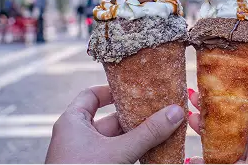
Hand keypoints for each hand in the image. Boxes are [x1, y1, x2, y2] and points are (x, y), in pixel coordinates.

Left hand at [46, 85, 184, 163]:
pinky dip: (133, 152)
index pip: (92, 95)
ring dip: (137, 137)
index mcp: (72, 122)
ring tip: (161, 129)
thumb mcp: (119, 152)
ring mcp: (85, 157)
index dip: (113, 91)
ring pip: (116, 140)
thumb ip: (147, 133)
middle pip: (110, 119)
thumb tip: (175, 112)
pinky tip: (152, 152)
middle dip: (135, 116)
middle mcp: (76, 138)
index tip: (135, 89)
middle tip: (158, 110)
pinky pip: (116, 156)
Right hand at [188, 72, 247, 163]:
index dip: (226, 88)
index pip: (242, 97)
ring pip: (221, 138)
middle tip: (193, 96)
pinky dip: (207, 161)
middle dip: (208, 106)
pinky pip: (224, 163)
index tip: (211, 76)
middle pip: (226, 116)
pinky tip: (192, 158)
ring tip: (190, 117)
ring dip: (204, 128)